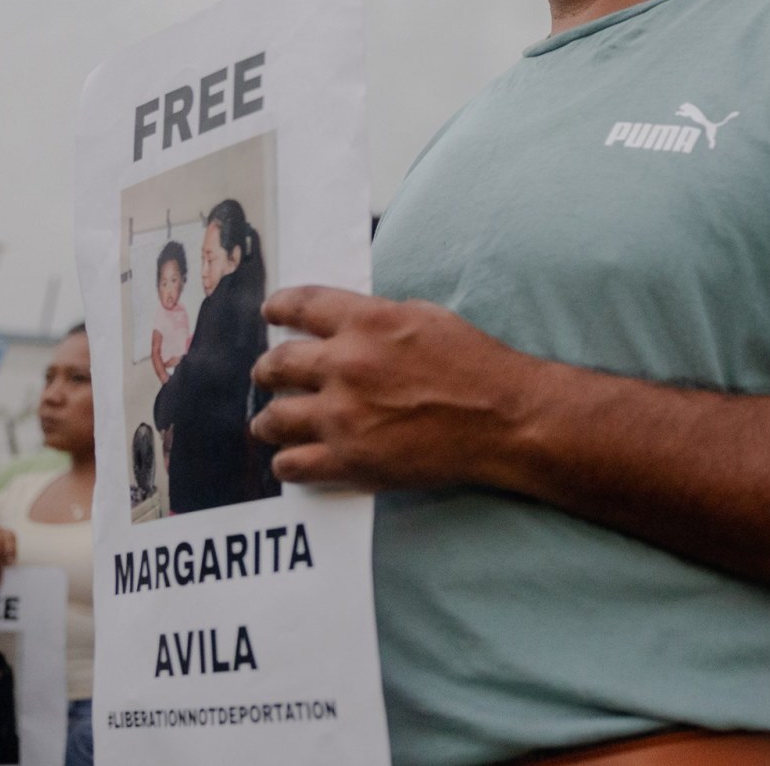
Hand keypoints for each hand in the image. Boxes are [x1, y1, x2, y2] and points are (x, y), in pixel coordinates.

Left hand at [251, 286, 528, 490]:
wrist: (503, 417)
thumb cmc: (475, 364)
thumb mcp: (427, 317)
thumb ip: (379, 317)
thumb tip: (348, 321)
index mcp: (367, 323)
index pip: (301, 305)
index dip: (278, 306)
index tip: (270, 311)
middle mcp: (345, 366)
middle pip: (277, 363)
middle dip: (266, 369)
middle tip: (266, 374)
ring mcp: (342, 416)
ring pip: (273, 418)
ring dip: (267, 419)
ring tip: (268, 423)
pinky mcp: (349, 460)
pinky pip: (292, 464)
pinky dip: (285, 463)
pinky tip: (289, 460)